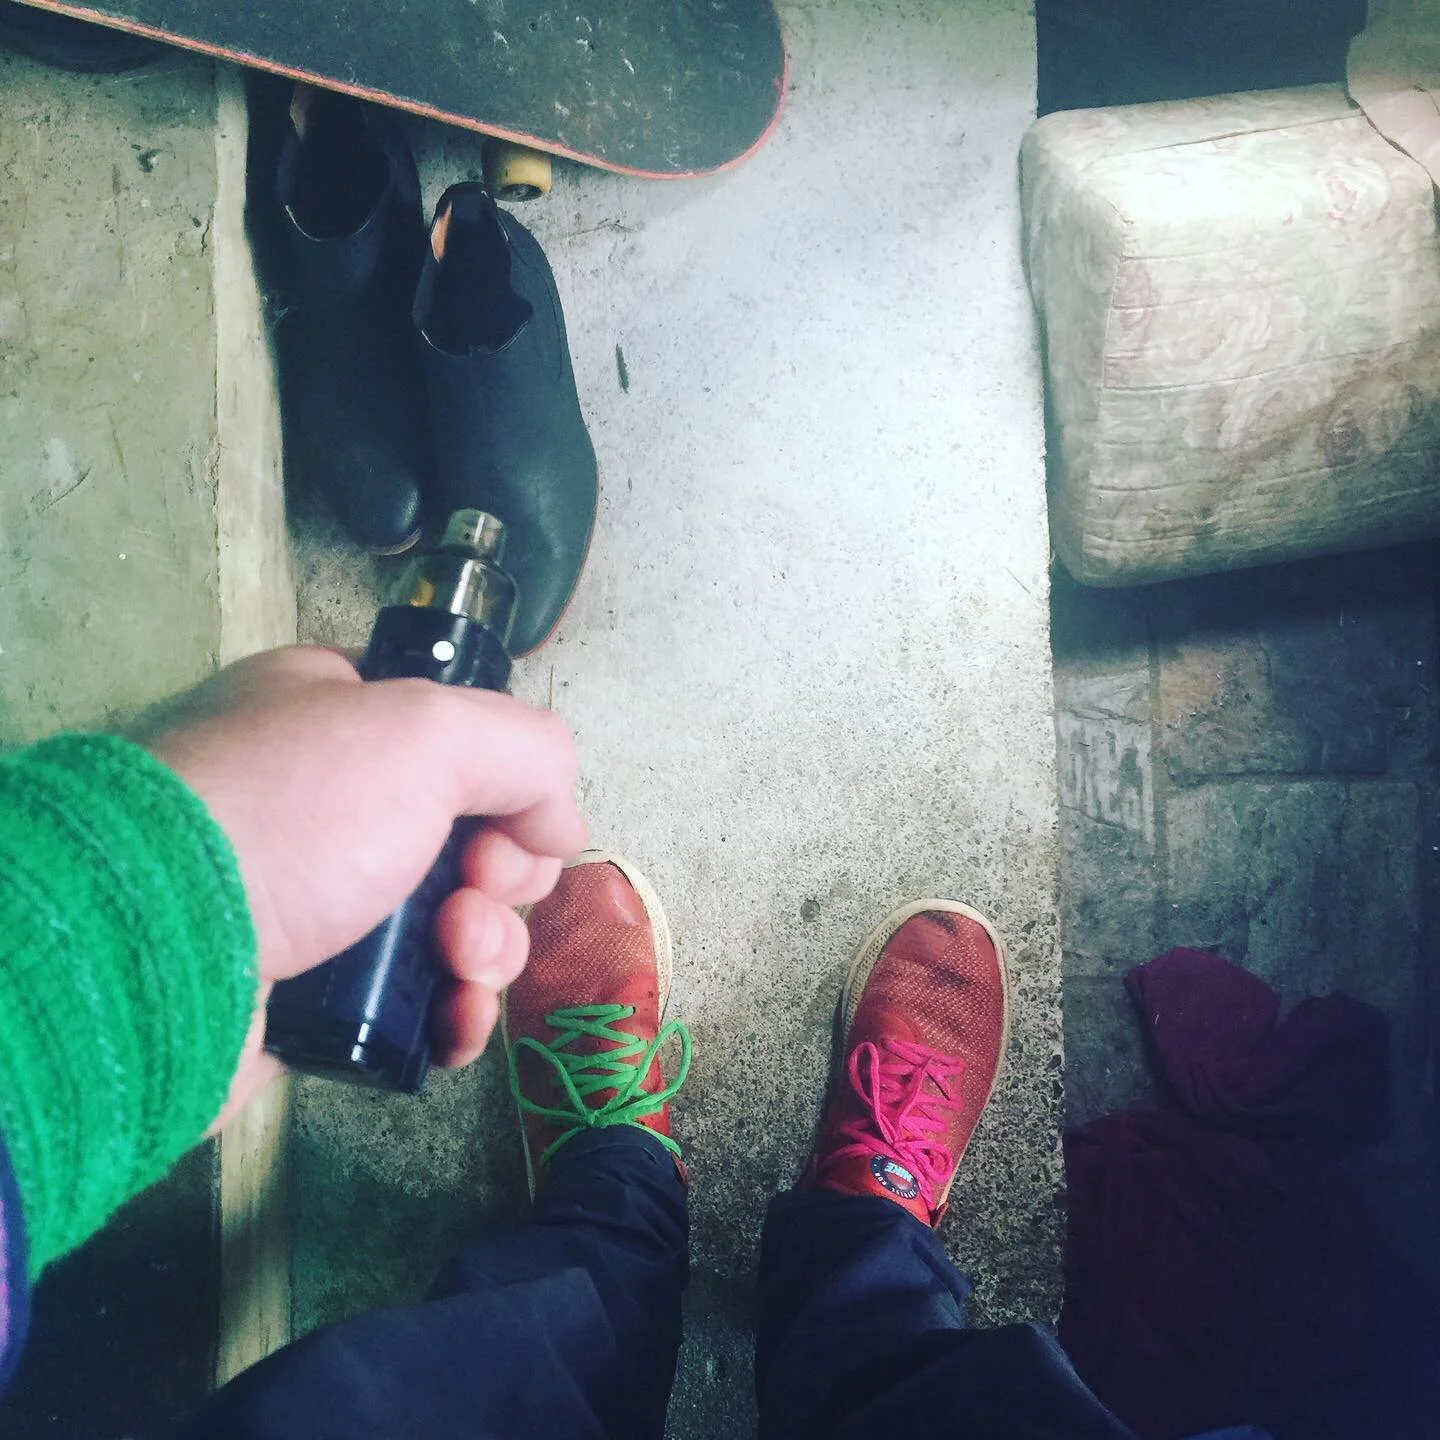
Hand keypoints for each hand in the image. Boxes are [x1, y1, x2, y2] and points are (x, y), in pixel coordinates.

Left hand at [141, 646, 586, 1127]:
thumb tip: (558, 822)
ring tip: (458, 960)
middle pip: (470, 840)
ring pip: (452, 927)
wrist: (153, 953)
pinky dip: (450, 1014)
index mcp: (332, 714)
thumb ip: (525, 749)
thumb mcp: (426, 731)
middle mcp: (323, 804)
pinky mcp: (309, 995)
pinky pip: (412, 1003)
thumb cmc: (291, 815)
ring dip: (486, 949)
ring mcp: (315, 902)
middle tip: (478, 891)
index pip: (457, 739)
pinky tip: (454, 1024)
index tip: (516, 824)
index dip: (509, 785)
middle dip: (502, 876)